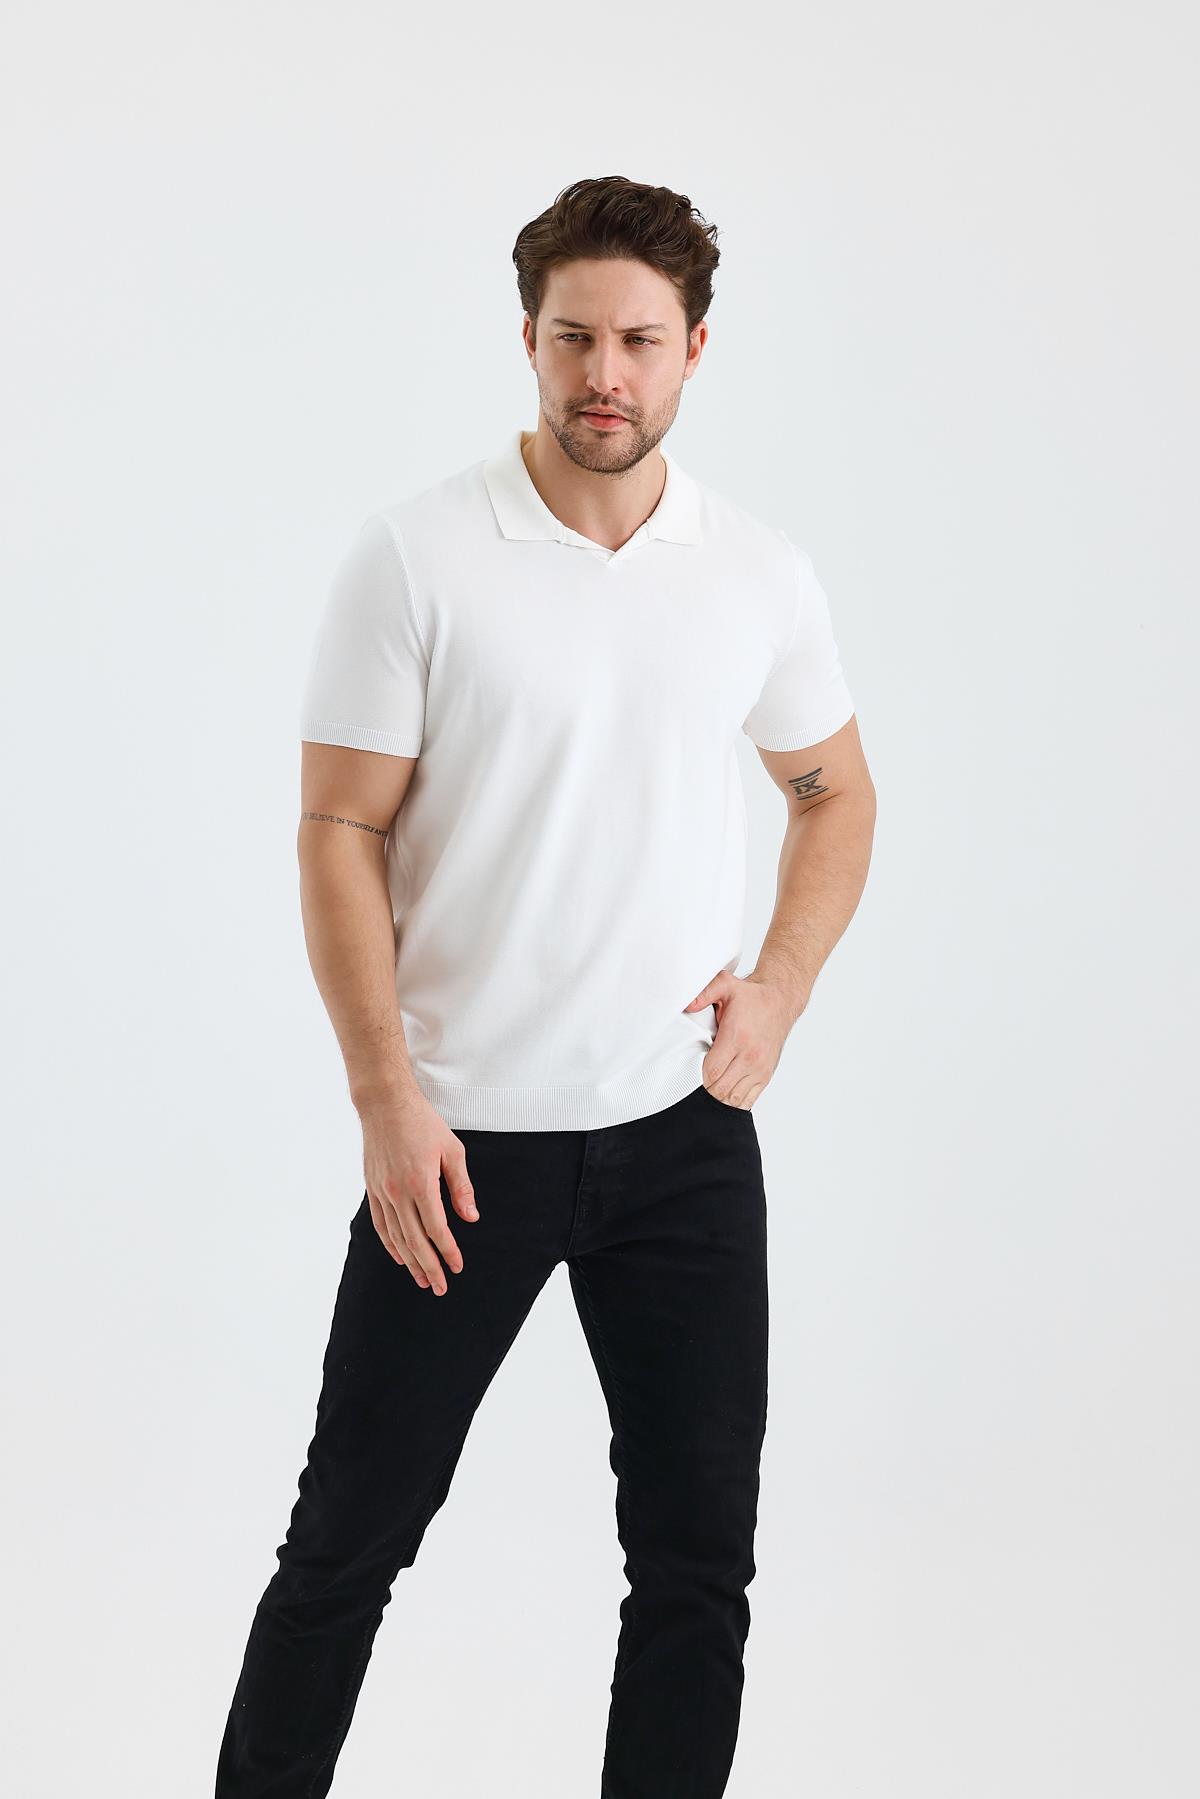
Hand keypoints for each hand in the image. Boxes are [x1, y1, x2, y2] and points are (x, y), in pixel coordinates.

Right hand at [357, 1085, 478, 1294]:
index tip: (457, 1267)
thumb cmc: (423, 1123)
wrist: (384, 1104)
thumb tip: (471, 1217)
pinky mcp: (372, 1188)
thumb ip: (461, 1186)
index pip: (437, 1228)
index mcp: (421, 1182)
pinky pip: (381, 1224)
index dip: (448, 1250)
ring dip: (410, 1262)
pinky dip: (390, 1244)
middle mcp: (398, 1192)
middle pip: (415, 1240)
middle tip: (441, 1287)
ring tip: (422, 1280)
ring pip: (396, 1237)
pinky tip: (400, 1257)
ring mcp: (382, 1192)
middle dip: (429, 1267)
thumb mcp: (452, 1150)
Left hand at [682, 969, 797, 1108]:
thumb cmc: (752, 996)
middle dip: (704, 1089)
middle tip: (694, 1081)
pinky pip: (748, 1099)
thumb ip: (704, 993)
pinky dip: (734, 1102)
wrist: (780, 1001)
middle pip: (720, 1089)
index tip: (689, 1070)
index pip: (712, 1071)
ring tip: (708, 1087)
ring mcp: (760, 1068)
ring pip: (733, 1098)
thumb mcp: (726, 985)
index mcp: (737, 1037)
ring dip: (718, 1097)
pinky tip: (724, 1093)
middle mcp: (750, 1056)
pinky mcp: (766, 1075)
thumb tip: (687, 1004)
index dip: (697, 1076)